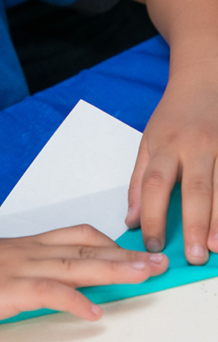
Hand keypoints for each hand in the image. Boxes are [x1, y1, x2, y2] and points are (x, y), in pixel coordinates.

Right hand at [0, 224, 167, 331]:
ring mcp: (11, 267)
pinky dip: (72, 301)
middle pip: (82, 247)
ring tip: (142, 276)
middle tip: (156, 261)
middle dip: (124, 255)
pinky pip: (44, 293)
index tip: (133, 251)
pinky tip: (93, 312)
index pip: (74, 236)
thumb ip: (20, 277)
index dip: (108, 243)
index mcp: (21, 246)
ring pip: (72, 264)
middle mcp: (22, 251)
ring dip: (112, 271)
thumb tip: (47, 291)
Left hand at [126, 63, 217, 263]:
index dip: (152, 215)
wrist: (203, 84)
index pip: (156, 184)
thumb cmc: (174, 118)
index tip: (150, 242)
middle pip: (196, 189)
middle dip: (194, 225)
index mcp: (166, 145)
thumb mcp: (147, 142)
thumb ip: (139, 182)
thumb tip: (132, 220)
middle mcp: (196, 146)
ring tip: (216, 248)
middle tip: (193, 257)